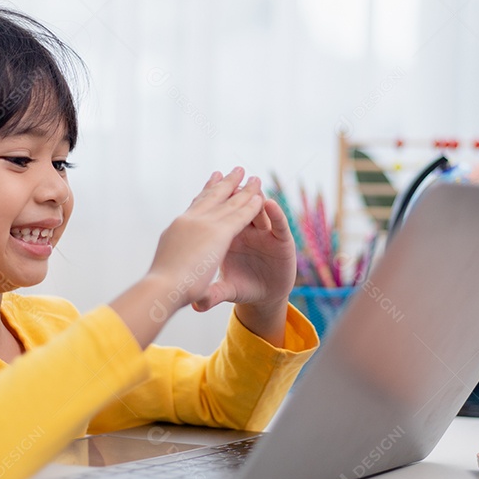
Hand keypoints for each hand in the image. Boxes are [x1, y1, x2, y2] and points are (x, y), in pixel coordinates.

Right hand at [110, 168, 263, 346]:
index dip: (205, 192)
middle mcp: (190, 220)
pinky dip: (251, 206)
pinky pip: (240, 215)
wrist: (162, 290)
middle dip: (225, 182)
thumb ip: (178, 262)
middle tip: (235, 170)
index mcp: (179, 227)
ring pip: (229, 202)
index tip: (213, 179)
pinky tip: (261, 199)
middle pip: (212, 196)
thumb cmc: (161, 287)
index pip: (196, 205)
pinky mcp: (220, 233)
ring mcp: (204, 224)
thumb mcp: (171, 267)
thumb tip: (172, 269)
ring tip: (254, 177)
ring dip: (243, 189)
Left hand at [192, 188, 295, 346]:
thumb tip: (196, 306)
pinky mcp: (281, 242)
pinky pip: (278, 225)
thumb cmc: (242, 286)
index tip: (212, 180)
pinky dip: (275, 215)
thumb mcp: (225, 290)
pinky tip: (270, 204)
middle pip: (240, 207)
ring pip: (259, 212)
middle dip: (237, 189)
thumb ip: (212, 294)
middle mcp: (245, 231)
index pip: (221, 214)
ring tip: (255, 185)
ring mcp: (264, 235)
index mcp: (226, 237)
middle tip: (235, 171)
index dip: (219, 197)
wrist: (264, 296)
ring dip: (257, 198)